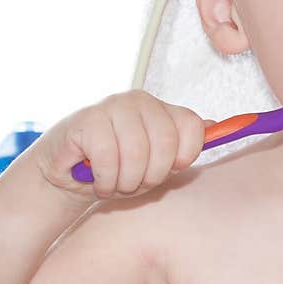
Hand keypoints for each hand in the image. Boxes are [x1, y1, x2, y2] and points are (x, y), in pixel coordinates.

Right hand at [31, 90, 214, 205]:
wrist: (67, 172)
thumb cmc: (118, 168)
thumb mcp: (156, 163)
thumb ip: (183, 146)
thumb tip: (215, 126)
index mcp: (163, 109)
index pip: (192, 127)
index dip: (185, 157)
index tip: (170, 170)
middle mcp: (141, 101)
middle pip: (166, 143)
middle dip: (152, 176)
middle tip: (135, 183)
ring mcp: (113, 106)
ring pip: (137, 153)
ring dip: (126, 181)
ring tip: (115, 182)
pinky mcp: (87, 119)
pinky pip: (109, 158)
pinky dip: (105, 180)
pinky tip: (97, 180)